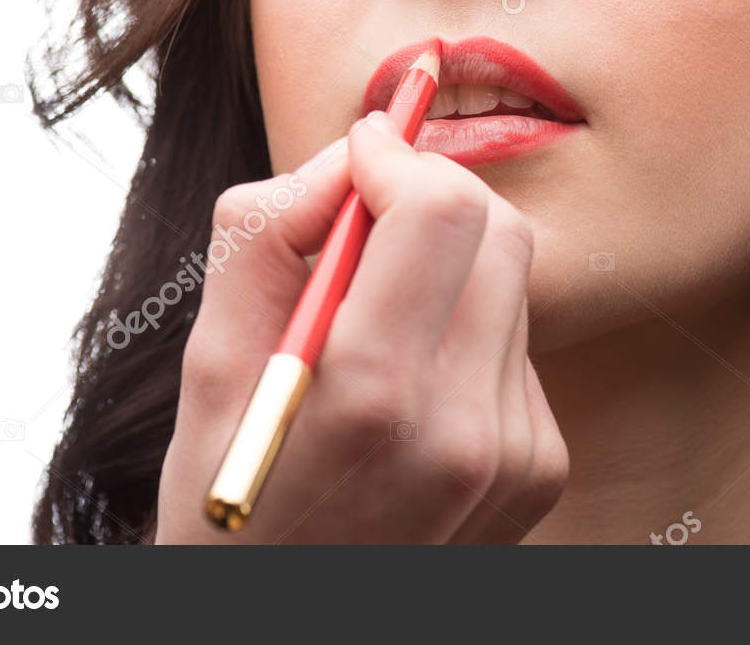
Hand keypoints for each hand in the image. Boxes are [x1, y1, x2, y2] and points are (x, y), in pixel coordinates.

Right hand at [156, 112, 566, 542]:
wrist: (285, 623)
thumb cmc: (232, 500)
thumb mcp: (210, 367)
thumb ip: (267, 236)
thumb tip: (346, 157)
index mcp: (372, 392)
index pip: (442, 209)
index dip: (398, 158)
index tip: (361, 152)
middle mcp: (462, 426)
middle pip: (498, 229)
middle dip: (432, 197)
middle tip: (368, 217)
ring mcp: (513, 454)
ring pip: (514, 280)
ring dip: (449, 266)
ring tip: (376, 319)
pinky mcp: (539, 470)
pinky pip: (519, 346)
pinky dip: (468, 330)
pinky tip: (411, 378)